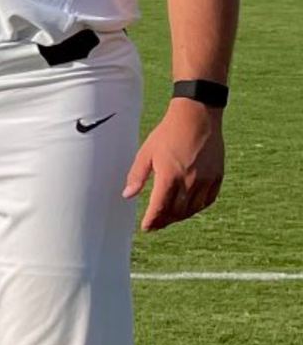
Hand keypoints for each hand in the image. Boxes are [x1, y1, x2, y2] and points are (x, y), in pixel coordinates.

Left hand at [124, 101, 223, 229]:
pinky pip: (207, 200)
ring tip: (169, 217)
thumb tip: (127, 196)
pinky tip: (188, 208)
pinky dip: (196, 207)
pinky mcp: (217, 176)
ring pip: (192, 209)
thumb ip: (137, 176)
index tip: (146, 227)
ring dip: (180, 216)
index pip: (160, 207)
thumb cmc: (167, 133)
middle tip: (155, 223)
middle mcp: (189, 181)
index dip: (152, 220)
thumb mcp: (146, 153)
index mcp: (169, 176)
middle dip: (164, 220)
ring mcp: (206, 180)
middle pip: (176, 212)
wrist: (197, 118)